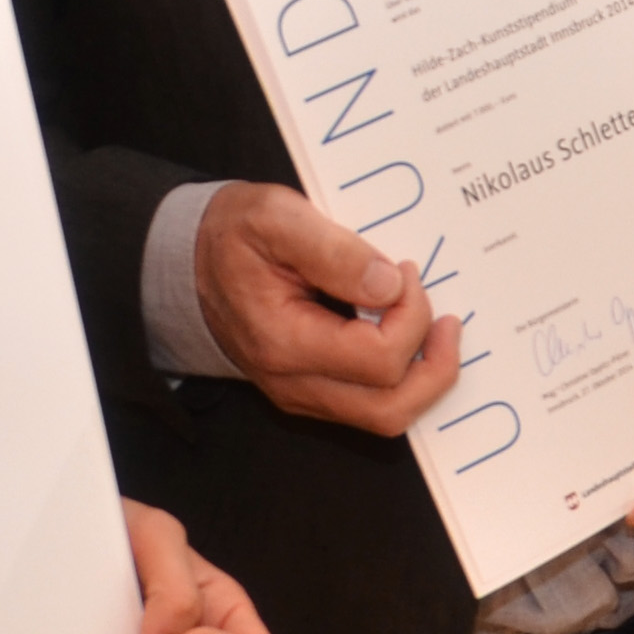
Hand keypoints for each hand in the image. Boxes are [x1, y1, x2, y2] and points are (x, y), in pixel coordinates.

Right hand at [196, 181, 460, 433]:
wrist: (187, 262)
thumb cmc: (231, 235)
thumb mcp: (277, 218)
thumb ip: (334, 251)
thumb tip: (389, 285)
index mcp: (284, 343)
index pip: (377, 359)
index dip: (410, 317)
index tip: (404, 271)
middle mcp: (293, 382)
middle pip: (389, 410)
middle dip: (435, 368)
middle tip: (447, 321)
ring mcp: (301, 393)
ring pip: (383, 416)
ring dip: (421, 376)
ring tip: (433, 328)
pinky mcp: (309, 390)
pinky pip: (368, 403)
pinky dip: (400, 376)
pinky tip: (405, 334)